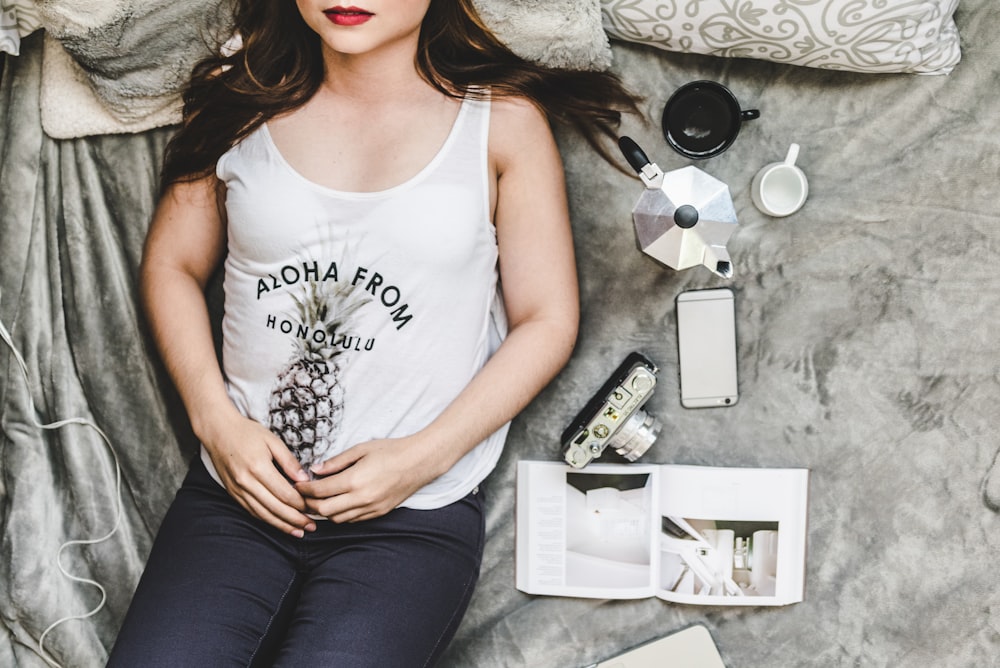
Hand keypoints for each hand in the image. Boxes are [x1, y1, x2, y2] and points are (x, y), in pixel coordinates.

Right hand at [201, 411, 316, 536]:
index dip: (301, 504)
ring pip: (263, 514)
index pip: (284, 493)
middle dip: (295, 520)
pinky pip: (251, 511)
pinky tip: (278, 524)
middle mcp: (246, 482)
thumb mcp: (272, 440)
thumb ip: (289, 461)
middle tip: (311, 526)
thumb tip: (304, 480)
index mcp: (259, 467)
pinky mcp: (233, 493)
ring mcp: (238, 490)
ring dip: (282, 525)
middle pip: (275, 508)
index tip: (313, 508)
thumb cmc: (247, 432)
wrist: (218, 431)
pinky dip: (266, 520)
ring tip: (298, 532)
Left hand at [296, 437, 437, 522]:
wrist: (419, 462)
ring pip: (337, 519)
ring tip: (318, 500)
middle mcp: (361, 498)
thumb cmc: (391, 450)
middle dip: (309, 504)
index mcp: (354, 480)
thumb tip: (315, 470)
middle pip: (324, 510)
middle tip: (303, 495)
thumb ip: (336, 461)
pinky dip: (340, 515)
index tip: (298, 485)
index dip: (304, 489)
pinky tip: (338, 504)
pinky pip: (352, 520)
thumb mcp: (361, 449)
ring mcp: (371, 508)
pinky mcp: (378, 513)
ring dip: (324, 511)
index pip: (319, 491)